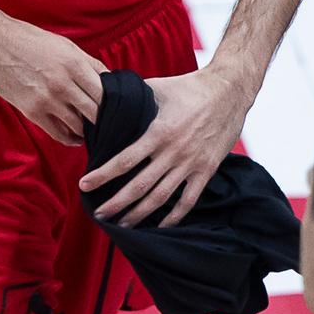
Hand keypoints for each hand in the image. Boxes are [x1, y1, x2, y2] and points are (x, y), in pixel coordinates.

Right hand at [0, 16, 105, 145]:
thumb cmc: (32, 41)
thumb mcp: (66, 45)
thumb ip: (89, 64)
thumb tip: (110, 80)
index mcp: (74, 64)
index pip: (104, 93)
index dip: (113, 103)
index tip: (115, 107)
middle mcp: (63, 84)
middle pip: (95, 112)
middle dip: (102, 117)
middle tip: (106, 121)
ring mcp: (47, 100)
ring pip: (79, 125)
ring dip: (87, 129)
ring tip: (91, 129)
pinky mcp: (32, 111)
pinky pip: (58, 133)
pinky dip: (70, 138)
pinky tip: (76, 137)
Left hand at [78, 66, 252, 227]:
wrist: (229, 90)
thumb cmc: (190, 86)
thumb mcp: (157, 88)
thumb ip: (133, 98)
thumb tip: (104, 98)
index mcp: (157, 132)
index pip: (124, 160)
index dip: (102, 175)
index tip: (84, 186)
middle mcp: (173, 151)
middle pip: (139, 186)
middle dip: (116, 203)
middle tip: (98, 214)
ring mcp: (190, 163)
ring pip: (160, 197)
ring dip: (139, 214)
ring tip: (122, 225)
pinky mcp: (206, 170)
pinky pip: (188, 200)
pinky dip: (173, 217)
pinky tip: (159, 226)